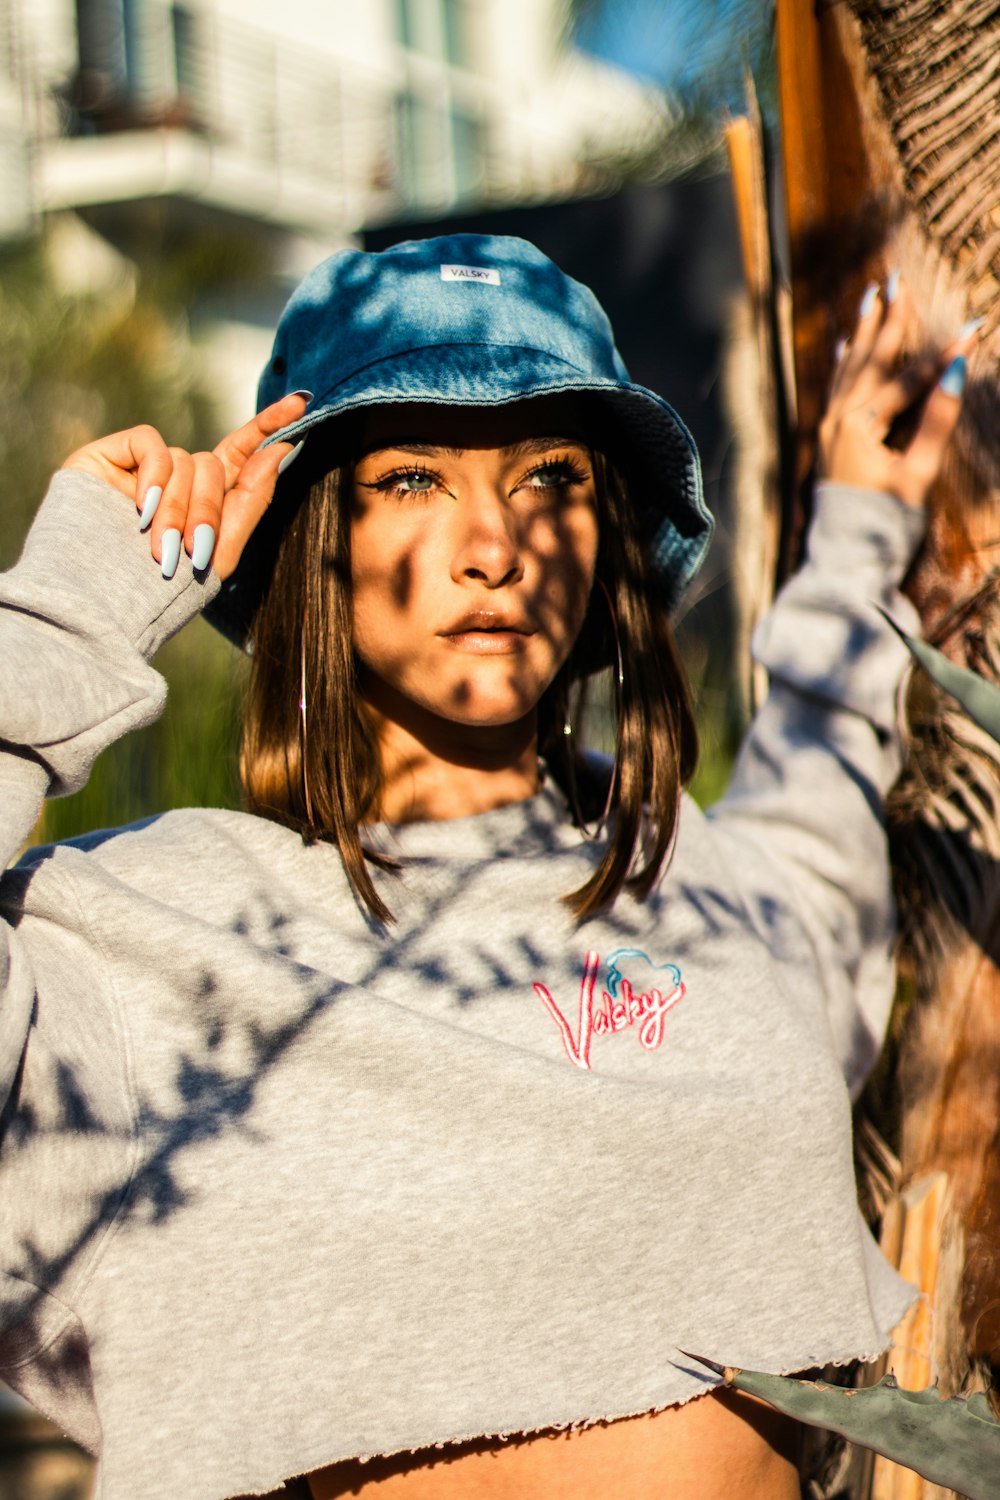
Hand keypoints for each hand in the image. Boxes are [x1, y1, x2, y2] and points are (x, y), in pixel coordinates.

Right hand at [61, 392, 309, 579]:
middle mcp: (174, 484)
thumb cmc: (160, 593)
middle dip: (210, 508)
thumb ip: (251, 499)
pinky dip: (154, 478)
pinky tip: (139, 512)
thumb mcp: (221, 553)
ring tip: (161, 549)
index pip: (241, 455)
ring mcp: (140, 471)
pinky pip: (151, 445)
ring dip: (178, 508)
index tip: (303, 402)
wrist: (97, 605)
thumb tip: (281, 449)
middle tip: (196, 550)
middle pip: (214, 466)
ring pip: (185, 460)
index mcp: (203, 505)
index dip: (268, 428)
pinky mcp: (109, 458)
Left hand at [818, 276, 973, 507]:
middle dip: (889, 320)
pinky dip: (843, 364)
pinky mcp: (828, 440)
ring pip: (849, 369)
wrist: (845, 559)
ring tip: (872, 296)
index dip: (941, 355)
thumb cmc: (885, 521)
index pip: (908, 381)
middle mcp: (838, 420)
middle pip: (870, 361)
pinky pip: (836, 389)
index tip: (972, 326)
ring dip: (862, 332)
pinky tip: (845, 346)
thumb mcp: (916, 474)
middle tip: (898, 279)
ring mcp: (829, 429)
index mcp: (860, 426)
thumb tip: (954, 373)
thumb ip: (935, 422)